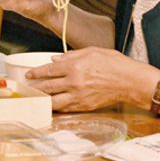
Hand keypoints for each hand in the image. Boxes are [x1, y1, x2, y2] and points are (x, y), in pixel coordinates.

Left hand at [25, 47, 153, 110]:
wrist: (131, 82)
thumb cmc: (114, 64)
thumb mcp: (92, 52)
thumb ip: (71, 55)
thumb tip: (55, 59)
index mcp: (74, 66)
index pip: (48, 71)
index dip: (35, 73)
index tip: (28, 75)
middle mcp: (74, 82)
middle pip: (48, 87)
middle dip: (35, 87)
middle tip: (27, 87)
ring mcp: (79, 96)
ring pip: (54, 101)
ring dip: (43, 100)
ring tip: (36, 98)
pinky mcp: (86, 106)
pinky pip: (67, 108)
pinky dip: (57, 107)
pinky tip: (52, 105)